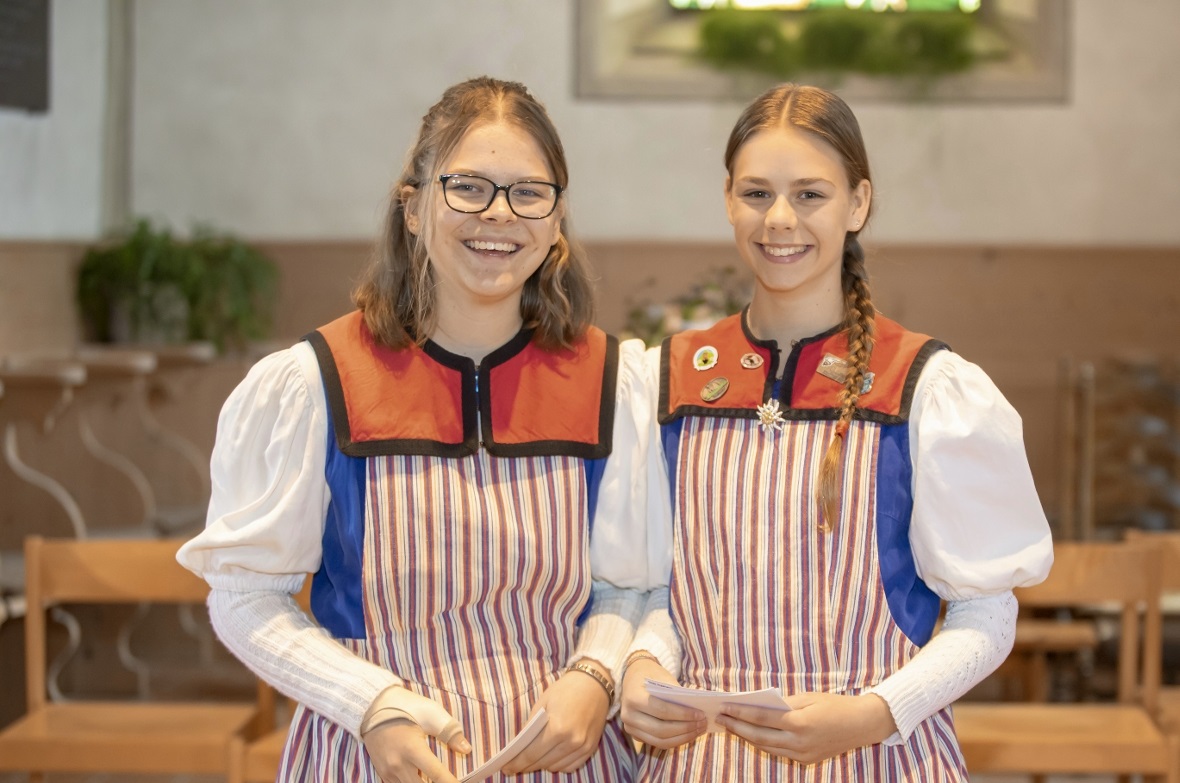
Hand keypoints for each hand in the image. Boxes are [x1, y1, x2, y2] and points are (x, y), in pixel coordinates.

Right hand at [360, 688, 470, 782]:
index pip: (436, 774)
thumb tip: (466, 749)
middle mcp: (398, 764)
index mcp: (412, 749)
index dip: (451, 782)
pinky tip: (419, 777)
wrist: (373, 706)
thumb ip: (450, 732)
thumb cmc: (405, 707)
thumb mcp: (431, 714)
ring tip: (435, 778)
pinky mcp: (382, 773)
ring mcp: (388, 771)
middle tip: (449, 780)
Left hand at [500, 663, 611, 774]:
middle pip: (542, 763)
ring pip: (555, 767)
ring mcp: (583, 747)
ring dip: (543, 764)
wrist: (594, 683)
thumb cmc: (565, 690)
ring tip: (535, 757)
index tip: (507, 768)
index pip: (531, 754)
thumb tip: (518, 747)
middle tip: (516, 764)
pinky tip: (552, 756)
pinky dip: (559, 764)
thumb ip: (530, 727)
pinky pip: (570, 767)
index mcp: (557, 728)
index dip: (517, 763)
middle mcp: (571, 741)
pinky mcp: (591, 749)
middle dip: (526, 765)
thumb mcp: (542, 703)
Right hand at [620, 658, 706, 748]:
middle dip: (685, 728)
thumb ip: (676, 695)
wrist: (633, 677)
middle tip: (702, 723)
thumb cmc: (651, 675)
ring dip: (682, 738)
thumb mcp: (664, 678)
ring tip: (699, 730)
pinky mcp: (636, 736)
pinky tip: (689, 734)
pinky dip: (675, 741)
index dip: (682, 715)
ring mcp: (630, 728)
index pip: (661, 711)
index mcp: (633, 698)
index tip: (700, 714)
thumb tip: (697, 712)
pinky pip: (658, 743)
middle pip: (660, 730)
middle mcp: (628, 716)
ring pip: (659, 741)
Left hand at [716, 691, 896, 763]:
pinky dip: (763, 743)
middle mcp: (800, 743)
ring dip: (746, 737)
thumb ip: (782, 704)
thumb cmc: (834, 705)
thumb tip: (758, 708)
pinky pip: (778, 752)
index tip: (725, 706)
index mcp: (800, 723)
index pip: (762, 719)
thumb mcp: (808, 697)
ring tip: (731, 726)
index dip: (740, 713)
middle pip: (759, 737)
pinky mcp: (806, 761)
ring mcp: (803, 755)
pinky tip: (752, 734)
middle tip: (720, 718)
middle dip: (737, 727)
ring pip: (766, 747)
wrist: (862, 725)